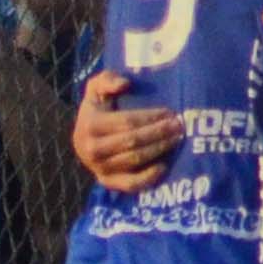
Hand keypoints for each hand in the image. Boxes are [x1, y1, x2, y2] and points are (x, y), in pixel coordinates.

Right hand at [75, 70, 185, 190]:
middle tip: (179, 126)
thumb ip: (106, 80)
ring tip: (176, 139)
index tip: (169, 113)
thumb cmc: (97, 109)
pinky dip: (147, 178)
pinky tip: (164, 167)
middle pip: (133, 141)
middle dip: (158, 133)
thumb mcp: (96, 89)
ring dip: (158, 150)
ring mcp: (99, 168)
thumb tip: (124, 84)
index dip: (150, 118)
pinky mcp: (106, 182)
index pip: (127, 122)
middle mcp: (92, 149)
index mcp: (90, 125)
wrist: (83, 138)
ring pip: (134, 160)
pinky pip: (129, 184)